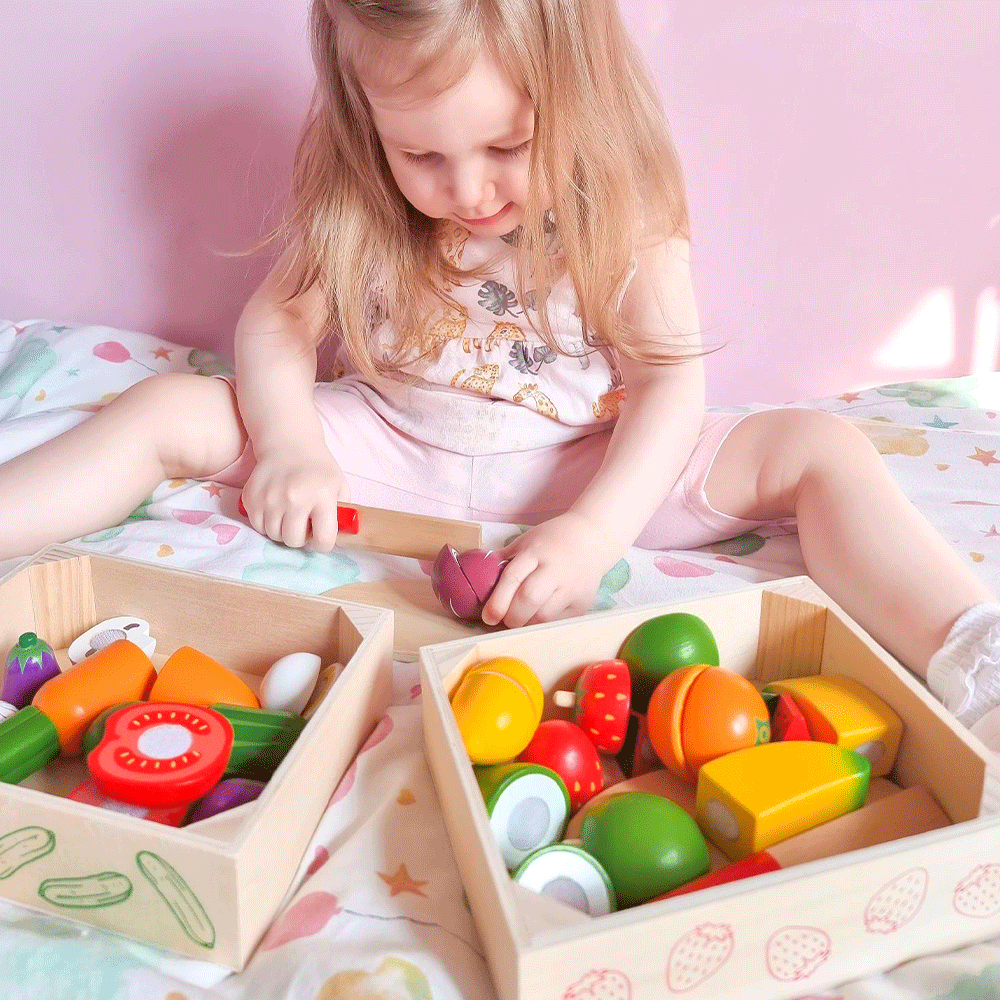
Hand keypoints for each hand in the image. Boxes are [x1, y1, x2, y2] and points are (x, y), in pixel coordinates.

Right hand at [241, 441, 349, 551]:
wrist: (289, 444)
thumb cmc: (318, 469)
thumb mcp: (340, 487)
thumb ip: (341, 515)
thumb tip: (336, 539)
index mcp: (321, 496)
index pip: (323, 539)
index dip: (324, 544)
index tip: (322, 538)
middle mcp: (294, 498)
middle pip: (294, 541)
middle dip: (301, 538)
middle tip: (303, 526)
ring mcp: (270, 498)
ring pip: (274, 535)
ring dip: (282, 531)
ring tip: (289, 516)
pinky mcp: (251, 497)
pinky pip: (258, 525)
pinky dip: (267, 523)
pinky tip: (276, 509)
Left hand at [481, 511, 617, 628]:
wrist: (592, 537)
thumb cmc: (552, 540)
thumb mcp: (525, 541)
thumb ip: (503, 560)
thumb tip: (475, 578)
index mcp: (536, 552)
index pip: (513, 578)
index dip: (497, 602)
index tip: (488, 616)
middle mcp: (555, 569)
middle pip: (529, 600)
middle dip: (511, 617)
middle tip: (504, 620)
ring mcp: (572, 587)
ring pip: (544, 616)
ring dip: (527, 624)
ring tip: (521, 619)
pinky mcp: (583, 602)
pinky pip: (558, 622)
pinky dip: (544, 625)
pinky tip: (538, 617)